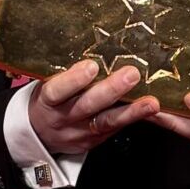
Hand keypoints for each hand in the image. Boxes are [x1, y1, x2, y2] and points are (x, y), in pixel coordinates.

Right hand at [28, 60, 159, 155]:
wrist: (39, 133)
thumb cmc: (48, 99)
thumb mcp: (47, 83)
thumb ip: (66, 71)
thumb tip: (95, 47)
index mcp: (46, 101)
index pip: (57, 91)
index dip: (73, 80)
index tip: (91, 66)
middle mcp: (62, 118)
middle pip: (86, 106)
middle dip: (110, 91)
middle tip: (132, 75)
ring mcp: (79, 133)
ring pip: (105, 122)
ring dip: (130, 112)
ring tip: (151, 102)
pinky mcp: (93, 141)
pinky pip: (114, 130)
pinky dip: (131, 119)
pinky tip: (147, 111)